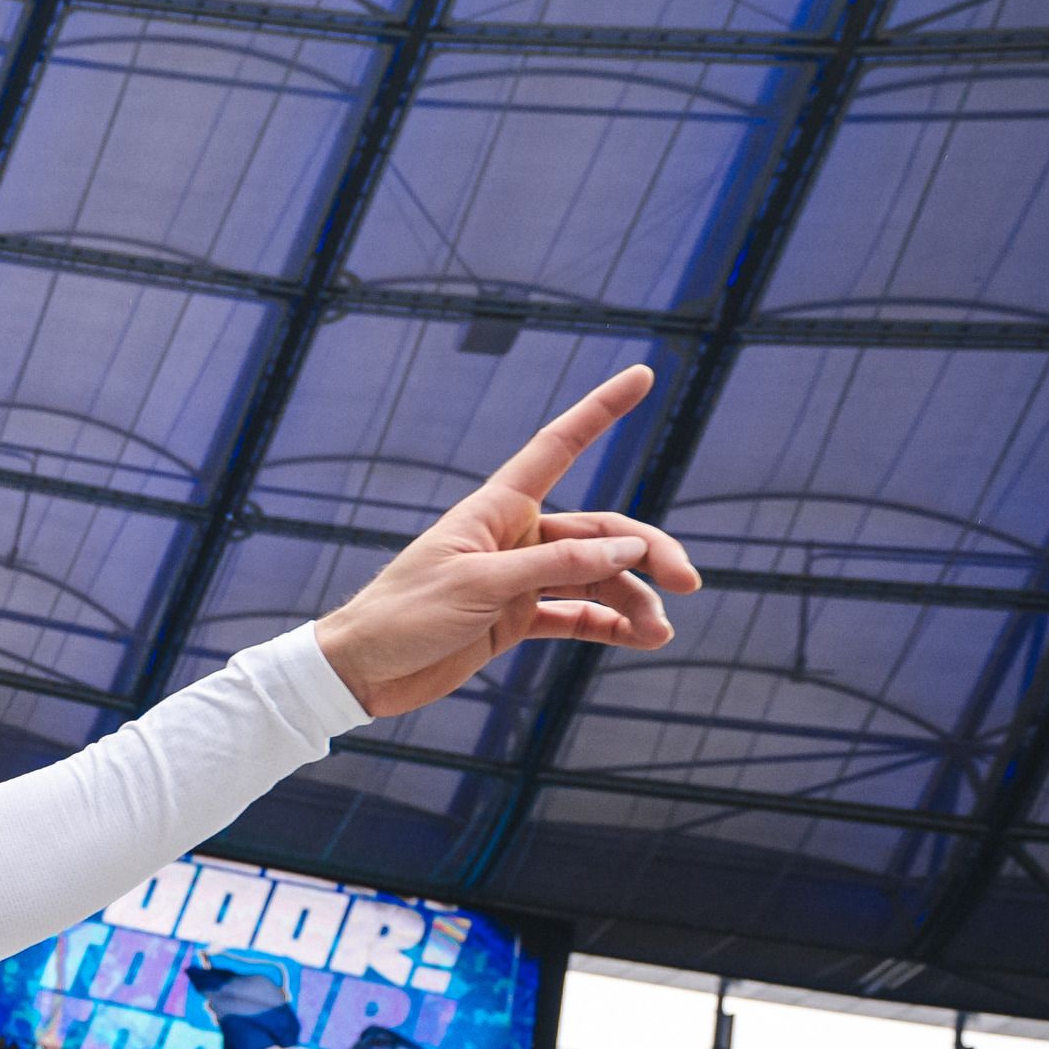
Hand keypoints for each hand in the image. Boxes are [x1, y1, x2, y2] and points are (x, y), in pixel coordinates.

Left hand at [310, 366, 697, 720]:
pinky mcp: (515, 619)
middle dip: (646, 553)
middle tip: (688, 582)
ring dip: (632, 600)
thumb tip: (627, 550)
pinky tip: (639, 637)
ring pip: (595, 578)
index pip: (558, 446)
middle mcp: (514, 536)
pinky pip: (576, 615)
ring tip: (659, 632)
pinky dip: (609, 625)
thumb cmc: (403, 615)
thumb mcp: (479, 587)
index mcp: (497, 508)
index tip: (642, 375)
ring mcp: (518, 578)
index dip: (600, 411)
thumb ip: (554, 567)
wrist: (360, 673)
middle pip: (598, 533)